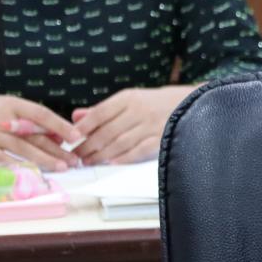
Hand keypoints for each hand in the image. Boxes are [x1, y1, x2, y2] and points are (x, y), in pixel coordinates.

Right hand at [0, 95, 81, 170]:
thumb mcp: (10, 107)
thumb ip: (32, 120)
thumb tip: (60, 136)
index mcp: (11, 105)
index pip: (40, 114)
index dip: (59, 125)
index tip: (76, 136)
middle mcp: (1, 119)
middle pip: (34, 135)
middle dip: (57, 149)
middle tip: (75, 159)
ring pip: (22, 149)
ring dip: (45, 159)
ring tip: (62, 166)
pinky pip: (4, 159)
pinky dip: (20, 165)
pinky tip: (35, 172)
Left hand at [71, 85, 191, 164]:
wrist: (189, 104)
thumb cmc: (152, 104)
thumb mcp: (128, 100)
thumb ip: (102, 110)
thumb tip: (76, 117)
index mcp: (128, 98)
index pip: (100, 112)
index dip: (84, 126)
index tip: (71, 137)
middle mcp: (140, 110)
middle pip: (108, 130)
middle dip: (89, 145)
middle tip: (76, 155)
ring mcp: (152, 125)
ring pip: (121, 142)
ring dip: (102, 154)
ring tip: (89, 161)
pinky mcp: (162, 138)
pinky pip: (140, 150)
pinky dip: (125, 157)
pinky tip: (112, 163)